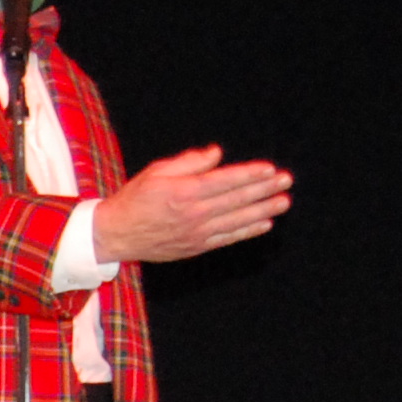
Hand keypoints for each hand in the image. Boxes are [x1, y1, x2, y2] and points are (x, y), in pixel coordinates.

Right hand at [91, 146, 291, 265]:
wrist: (115, 235)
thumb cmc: (135, 198)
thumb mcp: (156, 172)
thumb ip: (189, 162)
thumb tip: (216, 154)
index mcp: (183, 192)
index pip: (225, 181)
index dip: (250, 175)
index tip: (270, 169)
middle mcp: (193, 214)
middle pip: (236, 200)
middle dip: (264, 190)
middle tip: (286, 181)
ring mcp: (196, 233)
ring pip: (237, 221)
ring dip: (263, 211)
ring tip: (283, 202)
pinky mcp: (196, 247)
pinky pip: (227, 239)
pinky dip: (247, 231)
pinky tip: (264, 224)